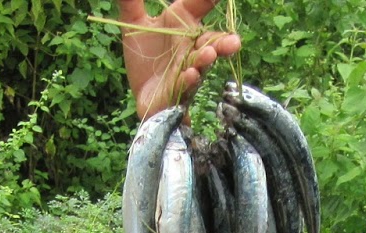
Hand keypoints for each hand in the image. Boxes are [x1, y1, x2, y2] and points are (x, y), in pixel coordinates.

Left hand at [117, 0, 241, 119]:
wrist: (140, 91)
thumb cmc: (144, 56)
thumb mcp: (134, 24)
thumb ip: (131, 3)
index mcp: (185, 25)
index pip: (201, 6)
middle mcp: (192, 47)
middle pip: (211, 42)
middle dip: (222, 42)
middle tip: (234, 40)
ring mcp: (187, 70)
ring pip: (201, 65)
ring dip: (206, 60)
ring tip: (209, 55)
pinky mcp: (177, 92)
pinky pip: (185, 86)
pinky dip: (188, 81)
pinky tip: (191, 75)